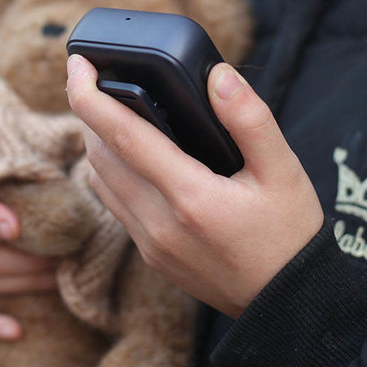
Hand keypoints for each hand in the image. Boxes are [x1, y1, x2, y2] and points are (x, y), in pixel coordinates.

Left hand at [65, 54, 323, 317]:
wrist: (288, 304)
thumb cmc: (290, 234)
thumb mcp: (283, 171)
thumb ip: (250, 119)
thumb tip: (217, 76)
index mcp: (190, 197)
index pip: (123, 136)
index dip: (90, 96)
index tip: (77, 63)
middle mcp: (159, 223)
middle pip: (100, 155)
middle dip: (91, 112)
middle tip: (98, 77)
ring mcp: (151, 243)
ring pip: (100, 180)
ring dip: (98, 143)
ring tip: (113, 110)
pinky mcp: (151, 255)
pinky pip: (114, 204)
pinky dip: (111, 172)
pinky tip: (132, 154)